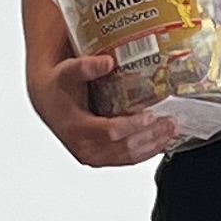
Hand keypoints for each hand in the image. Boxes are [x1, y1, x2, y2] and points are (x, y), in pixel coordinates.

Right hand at [34, 50, 179, 169]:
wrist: (48, 99)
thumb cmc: (59, 87)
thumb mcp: (67, 72)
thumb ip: (85, 67)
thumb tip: (107, 62)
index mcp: (76, 128)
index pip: (110, 132)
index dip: (133, 125)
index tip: (151, 114)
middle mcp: (85, 147)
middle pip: (124, 147)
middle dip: (151, 136)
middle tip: (170, 122)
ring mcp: (94, 156)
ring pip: (129, 157)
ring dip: (153, 145)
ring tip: (171, 131)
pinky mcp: (103, 157)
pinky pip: (128, 159)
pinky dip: (147, 151)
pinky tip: (162, 141)